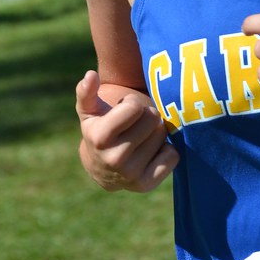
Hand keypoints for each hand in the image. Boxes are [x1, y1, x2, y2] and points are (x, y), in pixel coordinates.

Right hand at [75, 70, 179, 191]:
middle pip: (153, 119)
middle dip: (146, 116)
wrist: (101, 168)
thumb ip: (87, 91)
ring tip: (141, 137)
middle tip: (135, 124)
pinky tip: (151, 151)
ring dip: (156, 132)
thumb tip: (90, 75)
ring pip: (163, 135)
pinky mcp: (146, 184)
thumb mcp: (89, 111)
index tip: (124, 111)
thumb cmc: (99, 129)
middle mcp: (114, 158)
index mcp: (100, 137)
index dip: (132, 104)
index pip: (136, 108)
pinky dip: (166, 150)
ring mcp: (131, 174)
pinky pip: (173, 156)